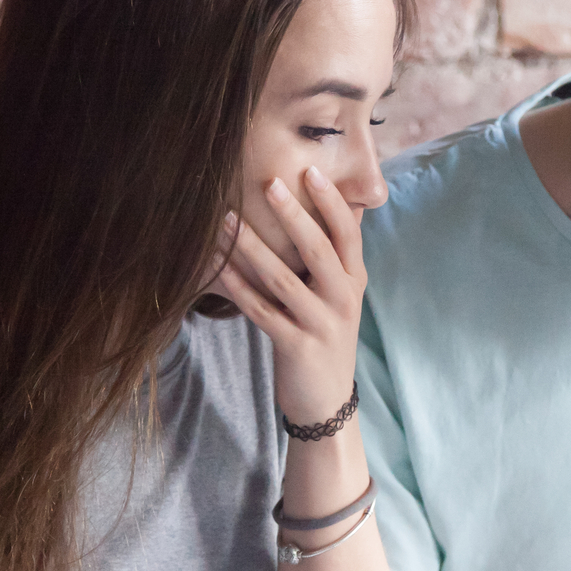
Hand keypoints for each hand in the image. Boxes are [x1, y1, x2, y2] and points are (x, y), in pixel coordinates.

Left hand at [209, 167, 365, 424]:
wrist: (327, 401)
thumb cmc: (325, 337)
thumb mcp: (338, 295)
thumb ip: (334, 255)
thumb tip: (340, 204)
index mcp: (353, 280)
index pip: (348, 233)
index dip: (331, 201)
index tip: (310, 169)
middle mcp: (343, 299)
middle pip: (319, 248)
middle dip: (293, 214)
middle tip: (269, 183)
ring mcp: (321, 324)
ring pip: (284, 278)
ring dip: (251, 246)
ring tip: (225, 219)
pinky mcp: (297, 346)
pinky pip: (262, 311)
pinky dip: (238, 287)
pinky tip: (216, 267)